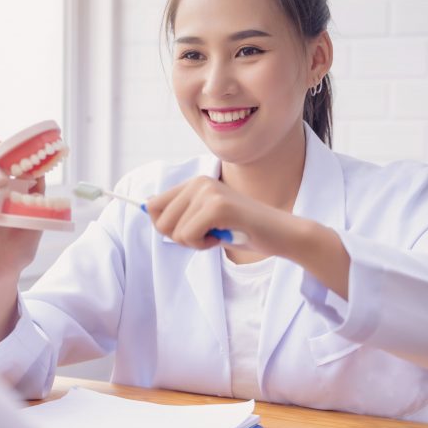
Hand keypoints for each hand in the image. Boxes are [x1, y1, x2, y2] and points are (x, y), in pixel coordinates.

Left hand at [145, 176, 276, 253]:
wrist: (280, 233)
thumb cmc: (242, 229)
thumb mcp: (205, 219)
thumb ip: (180, 213)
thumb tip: (146, 205)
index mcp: (195, 182)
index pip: (153, 205)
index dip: (165, 226)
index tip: (189, 231)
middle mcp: (199, 182)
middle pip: (160, 220)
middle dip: (180, 237)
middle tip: (207, 234)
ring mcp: (208, 192)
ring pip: (175, 232)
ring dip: (195, 242)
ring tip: (219, 233)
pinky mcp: (217, 206)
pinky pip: (189, 235)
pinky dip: (203, 245)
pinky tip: (223, 236)